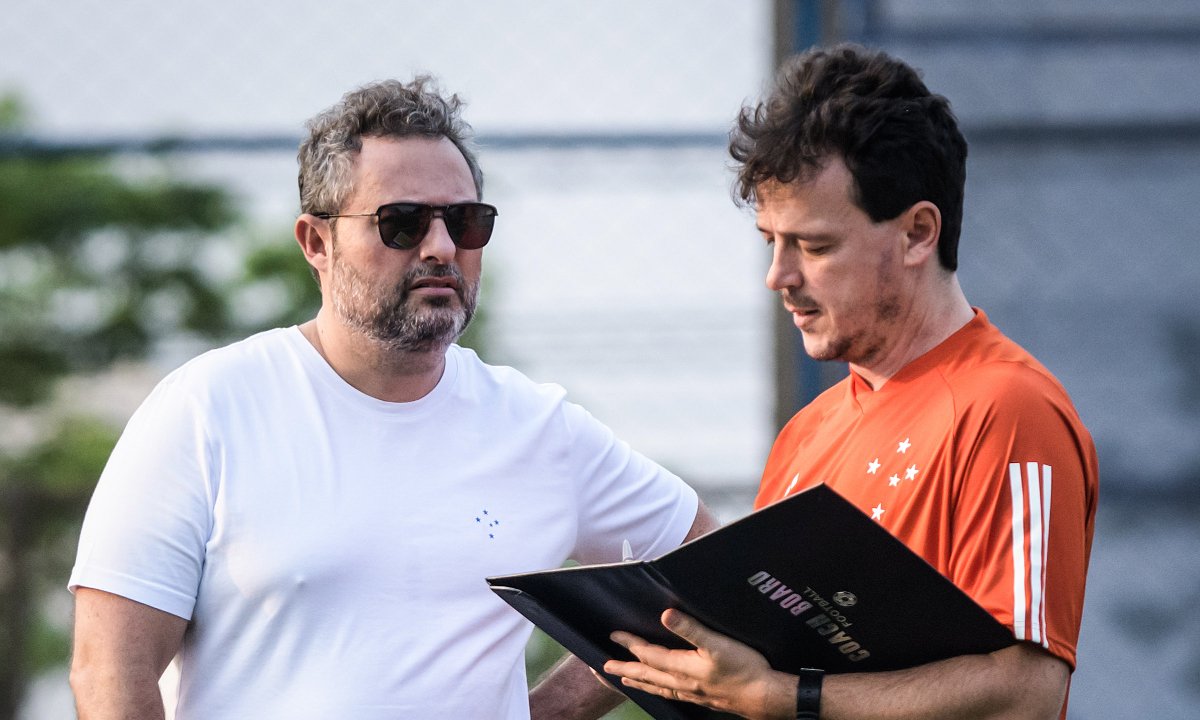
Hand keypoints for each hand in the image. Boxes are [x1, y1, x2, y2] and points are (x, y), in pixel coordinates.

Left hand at [603, 609, 793, 718]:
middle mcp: (682, 683)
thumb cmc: (743, 669)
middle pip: (647, 674)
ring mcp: (692, 693)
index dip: (630, 644)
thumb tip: (665, 615)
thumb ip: (690, 629)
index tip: (614, 635)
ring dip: (640, 681)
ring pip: (658, 687)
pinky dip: (660, 690)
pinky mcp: (702, 698)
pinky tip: (663, 690)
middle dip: (625, 668)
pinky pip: (672, 694)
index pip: (649, 654)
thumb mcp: (717, 643)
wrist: (764, 697)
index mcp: (682, 668)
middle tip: (605, 667)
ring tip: (625, 680)